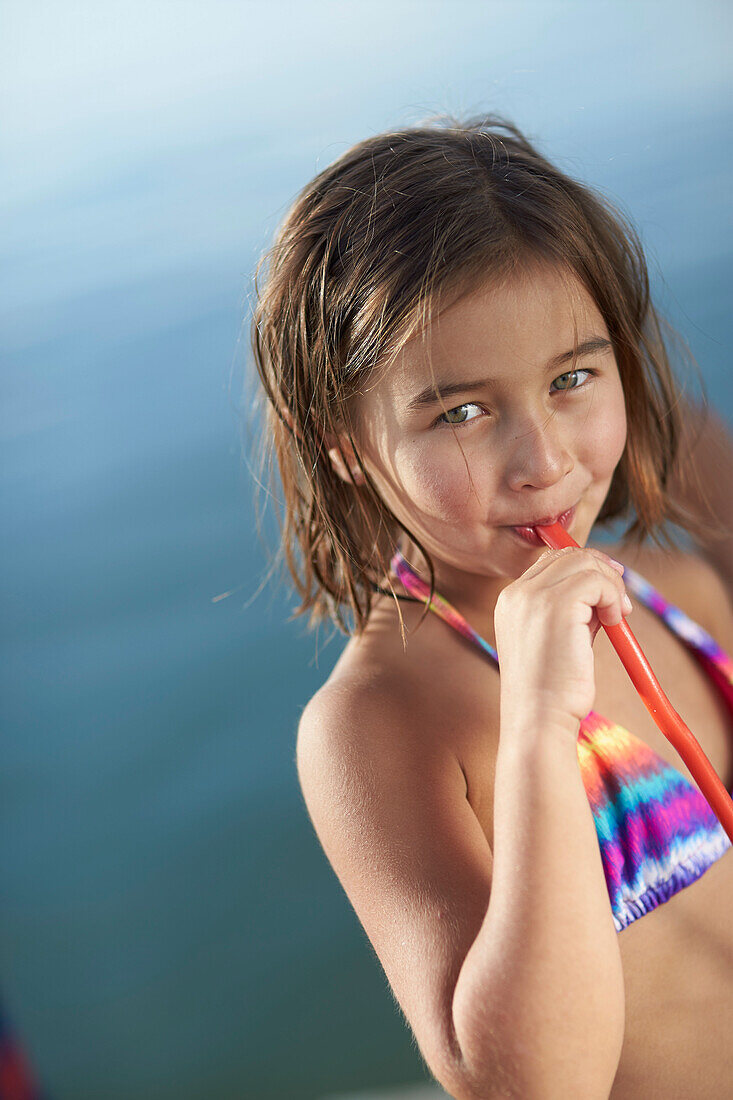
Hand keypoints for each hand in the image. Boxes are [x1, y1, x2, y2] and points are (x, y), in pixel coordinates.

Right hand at [494, 547, 631, 736]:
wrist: (538, 720)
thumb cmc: (550, 690)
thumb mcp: (556, 639)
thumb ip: (574, 610)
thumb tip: (605, 587)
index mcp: (510, 601)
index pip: (551, 562)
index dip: (584, 568)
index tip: (609, 588)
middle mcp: (517, 593)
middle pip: (569, 555)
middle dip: (602, 572)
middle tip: (621, 603)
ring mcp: (533, 597)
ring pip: (585, 563)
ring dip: (611, 586)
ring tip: (617, 618)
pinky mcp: (557, 605)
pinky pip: (597, 580)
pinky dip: (613, 596)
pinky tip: (613, 623)